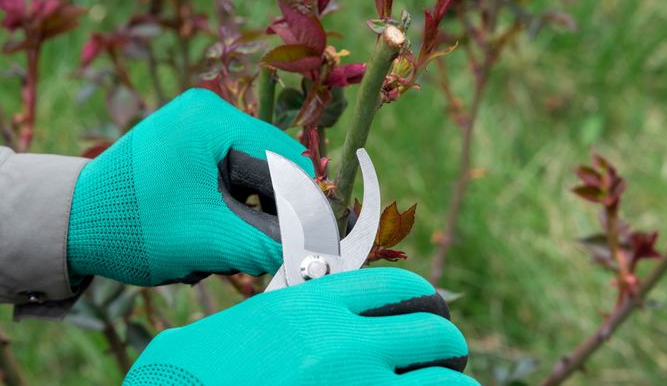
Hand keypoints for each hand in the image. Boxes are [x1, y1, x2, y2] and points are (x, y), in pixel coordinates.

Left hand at [67, 89, 312, 285]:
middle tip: (256, 252)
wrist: (69, 224)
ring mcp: (192, 126)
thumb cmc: (135, 227)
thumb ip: (269, 245)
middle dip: (267, 213)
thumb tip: (320, 256)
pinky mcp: (182, 144)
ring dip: (246, 215)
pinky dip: (227, 208)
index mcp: (213, 119)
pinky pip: (225, 175)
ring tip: (222, 247)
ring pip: (248, 175)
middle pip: (266, 166)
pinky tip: (209, 234)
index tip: (311, 242)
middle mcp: (205, 112)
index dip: (302, 203)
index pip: (282, 159)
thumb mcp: (209, 239)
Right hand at [124, 268, 478, 385]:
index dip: (428, 300)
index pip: (403, 290)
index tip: (432, 312)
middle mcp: (343, 347)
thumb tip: (375, 310)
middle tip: (446, 356)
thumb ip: (323, 310)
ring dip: (451, 383)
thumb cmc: (215, 362)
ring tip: (445, 385)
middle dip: (448, 346)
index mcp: (318, 306)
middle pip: (435, 335)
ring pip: (445, 384)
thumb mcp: (270, 318)